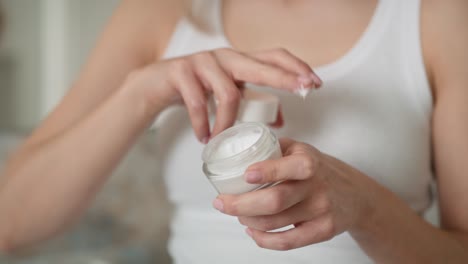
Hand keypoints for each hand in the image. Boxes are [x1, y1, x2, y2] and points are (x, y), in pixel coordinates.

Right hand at [125, 48, 321, 141]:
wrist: (154, 84)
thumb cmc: (197, 90)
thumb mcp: (227, 95)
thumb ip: (253, 104)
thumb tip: (282, 121)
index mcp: (239, 62)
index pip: (273, 56)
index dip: (296, 67)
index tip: (315, 83)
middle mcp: (225, 57)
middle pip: (259, 65)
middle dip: (284, 78)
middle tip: (303, 91)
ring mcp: (203, 62)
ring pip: (228, 93)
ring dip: (228, 123)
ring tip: (221, 140)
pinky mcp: (181, 72)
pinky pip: (198, 103)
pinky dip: (203, 124)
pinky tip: (203, 137)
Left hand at [212, 138, 376, 249]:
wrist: (357, 196)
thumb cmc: (321, 170)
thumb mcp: (302, 150)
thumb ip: (274, 148)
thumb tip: (238, 150)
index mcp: (309, 162)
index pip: (291, 167)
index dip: (267, 171)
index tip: (245, 175)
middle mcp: (316, 187)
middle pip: (275, 201)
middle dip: (241, 204)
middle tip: (221, 203)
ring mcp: (321, 211)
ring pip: (276, 222)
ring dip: (249, 220)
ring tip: (238, 214)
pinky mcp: (322, 231)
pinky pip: (288, 242)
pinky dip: (264, 240)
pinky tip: (253, 231)